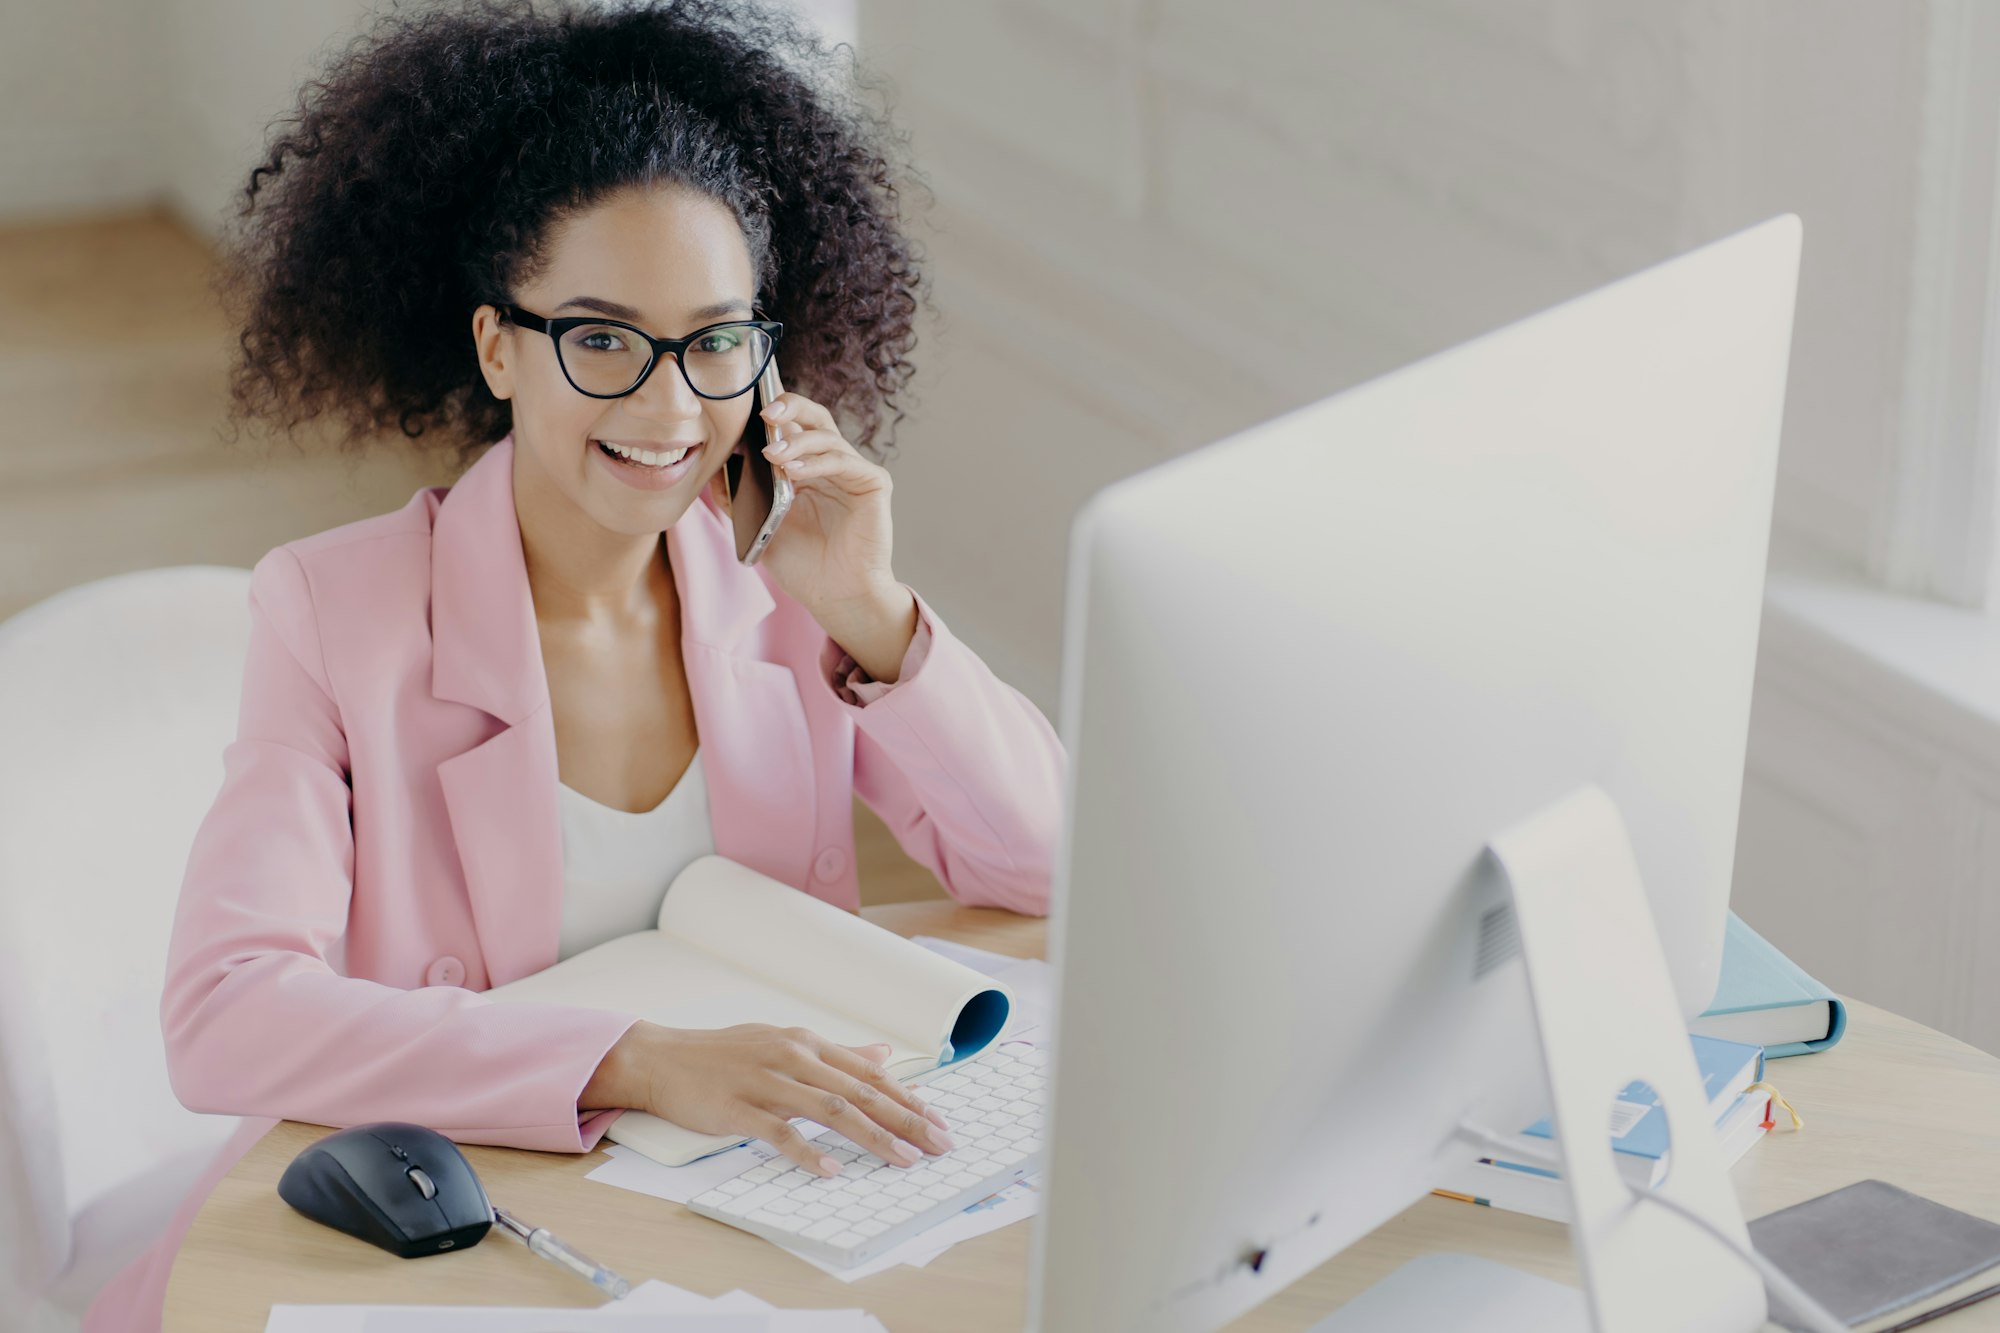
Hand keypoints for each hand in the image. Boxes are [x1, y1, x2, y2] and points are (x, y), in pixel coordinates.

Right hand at [584, 1021, 953, 1176]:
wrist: (663, 1058)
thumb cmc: (725, 1054)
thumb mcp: (785, 1042)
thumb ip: (836, 1053)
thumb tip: (884, 1053)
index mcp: (807, 1043)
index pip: (869, 1071)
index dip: (907, 1097)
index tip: (937, 1121)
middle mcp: (793, 1057)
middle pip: (860, 1091)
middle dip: (906, 1119)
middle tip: (939, 1144)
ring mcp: (766, 1082)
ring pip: (831, 1109)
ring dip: (873, 1136)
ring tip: (904, 1159)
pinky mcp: (738, 1109)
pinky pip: (779, 1133)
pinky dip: (808, 1153)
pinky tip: (832, 1171)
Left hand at [752, 393, 898, 619]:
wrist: (836, 597)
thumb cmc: (803, 565)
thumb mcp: (760, 528)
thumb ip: (738, 499)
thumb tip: (713, 470)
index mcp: (805, 468)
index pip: (791, 425)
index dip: (773, 410)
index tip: (746, 405)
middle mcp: (830, 464)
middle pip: (814, 417)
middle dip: (790, 406)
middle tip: (764, 413)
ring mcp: (853, 472)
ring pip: (827, 437)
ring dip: (798, 441)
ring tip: (773, 454)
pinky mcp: (873, 484)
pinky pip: (845, 462)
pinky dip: (819, 463)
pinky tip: (795, 472)